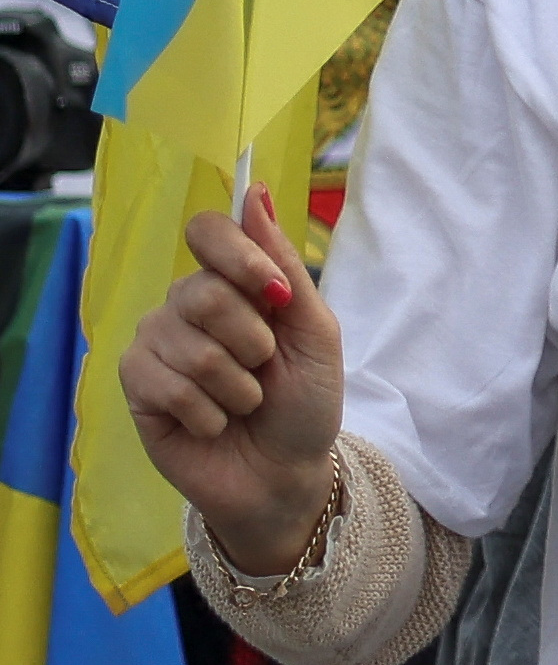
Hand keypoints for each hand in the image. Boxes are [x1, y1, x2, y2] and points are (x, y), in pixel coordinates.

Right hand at [120, 195, 342, 575]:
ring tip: (244, 402)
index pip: (208, 231)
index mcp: (231, 281)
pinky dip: (208, 412)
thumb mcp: (314, 331)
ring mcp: (155, 344)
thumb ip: (281, 265)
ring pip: (189, 345)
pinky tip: (214, 423)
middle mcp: (186, 304)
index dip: (238, 256)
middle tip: (265, 368)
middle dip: (252, 340)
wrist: (286, 471)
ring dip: (236, 385)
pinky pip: (167, 386)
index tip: (275, 295)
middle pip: (201, 291)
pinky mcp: (136, 388)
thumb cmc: (305, 400)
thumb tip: (253, 193)